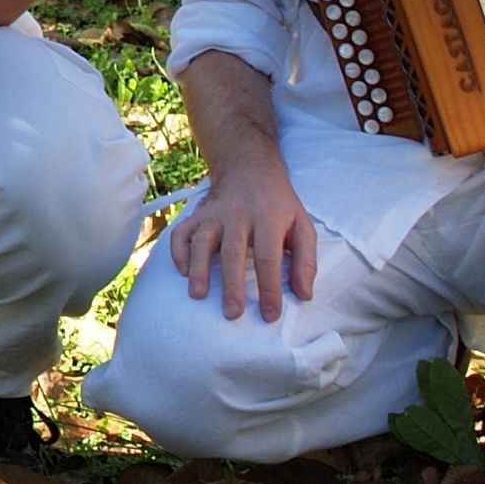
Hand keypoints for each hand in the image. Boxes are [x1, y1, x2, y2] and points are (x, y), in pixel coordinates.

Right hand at [169, 166, 318, 322]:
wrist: (250, 168)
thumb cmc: (279, 205)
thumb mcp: (303, 226)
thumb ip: (306, 261)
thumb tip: (304, 295)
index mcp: (269, 218)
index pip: (268, 258)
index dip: (269, 288)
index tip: (270, 315)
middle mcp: (238, 215)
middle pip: (233, 252)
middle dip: (232, 285)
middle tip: (232, 314)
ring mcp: (214, 214)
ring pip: (203, 241)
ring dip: (199, 268)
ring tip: (198, 295)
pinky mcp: (197, 215)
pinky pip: (181, 233)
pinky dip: (178, 252)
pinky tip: (182, 271)